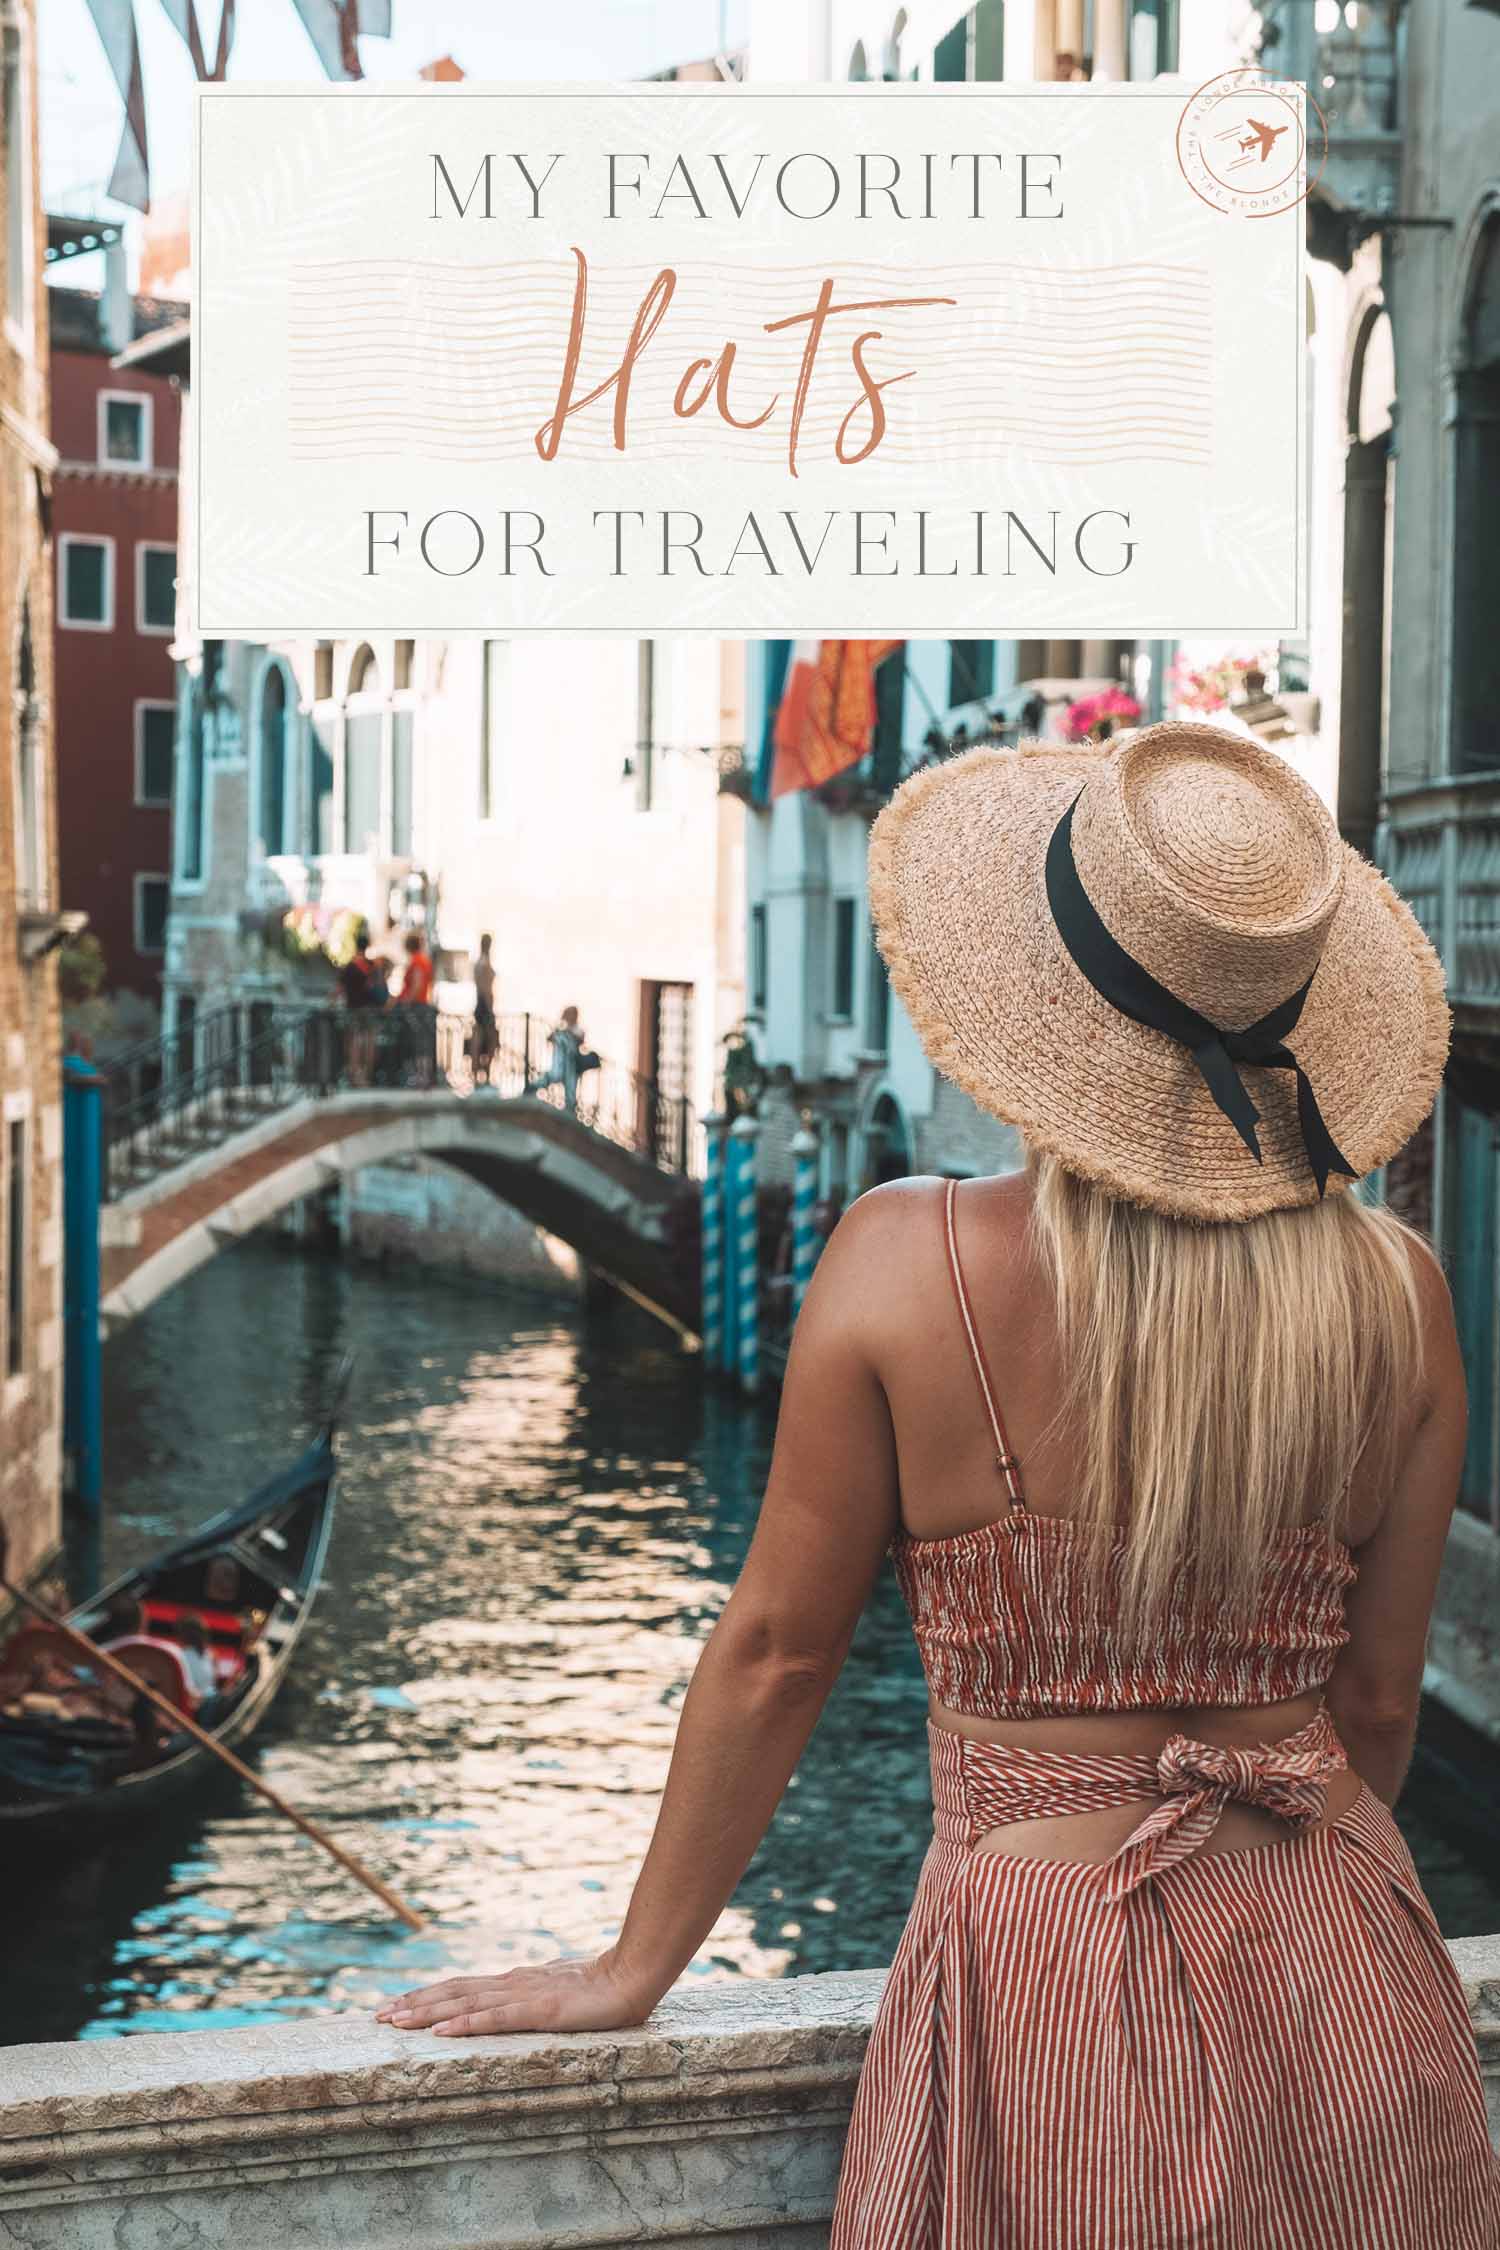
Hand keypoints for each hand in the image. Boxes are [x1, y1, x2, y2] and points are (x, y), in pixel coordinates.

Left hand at [375, 1948, 658, 2038]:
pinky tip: (442, 2031)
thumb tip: (504, 2005)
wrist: (632, 1977)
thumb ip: (529, 1998)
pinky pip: (494, 2018)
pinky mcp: (538, 2010)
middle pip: (454, 1992)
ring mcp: (523, 1995)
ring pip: (465, 2002)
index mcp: (514, 1982)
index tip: (396, 2005)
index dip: (428, 1995)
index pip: (462, 1987)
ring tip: (396, 2022)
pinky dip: (464, 2023)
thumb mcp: (554, 1994)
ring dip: (427, 2012)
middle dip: (414, 2004)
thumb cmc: (598, 1988)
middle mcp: (511, 1984)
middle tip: (378, 2016)